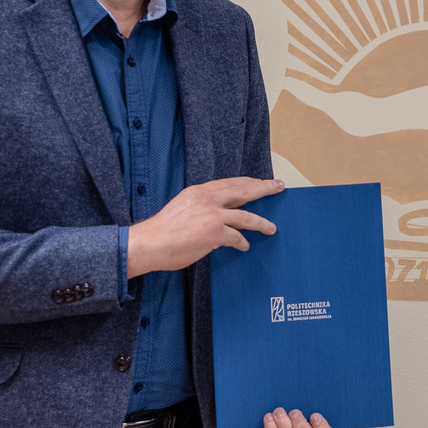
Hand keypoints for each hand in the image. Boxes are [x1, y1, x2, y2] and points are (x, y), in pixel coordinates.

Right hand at [127, 177, 283, 276]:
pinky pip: (236, 237)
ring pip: (246, 216)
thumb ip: (201, 207)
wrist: (149, 243)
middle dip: (263, 188)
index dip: (247, 182)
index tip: (259, 181)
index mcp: (199, 191)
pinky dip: (242, 242)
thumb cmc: (163, 231)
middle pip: (243, 190)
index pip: (229, 183)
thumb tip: (218, 216)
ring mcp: (212, 215)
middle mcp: (207, 199)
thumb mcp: (182, 207)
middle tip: (278, 187)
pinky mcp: (214, 233)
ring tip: (271, 228)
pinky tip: (244, 246)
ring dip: (261, 222)